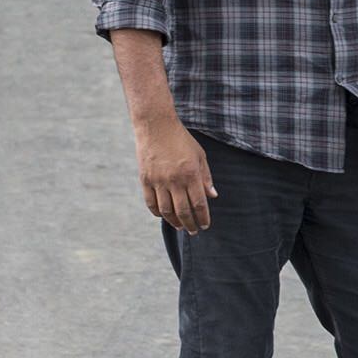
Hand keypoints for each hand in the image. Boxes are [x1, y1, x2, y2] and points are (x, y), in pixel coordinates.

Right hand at [135, 110, 215, 233]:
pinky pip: (151, 202)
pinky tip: (164, 216)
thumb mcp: (200, 156)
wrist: (156, 126)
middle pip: (183, 211)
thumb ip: (206, 177)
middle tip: (194, 231)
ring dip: (174, 222)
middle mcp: (174, 180)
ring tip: (181, 226)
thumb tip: (212, 196)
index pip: (199, 204)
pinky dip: (157, 213)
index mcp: (191, 174)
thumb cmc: (181, 140)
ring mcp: (158, 180)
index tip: (206, 226)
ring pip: (166, 210)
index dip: (203, 218)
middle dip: (190, 224)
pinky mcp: (145, 179)